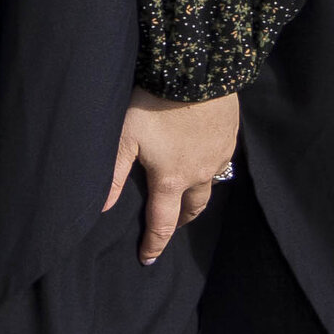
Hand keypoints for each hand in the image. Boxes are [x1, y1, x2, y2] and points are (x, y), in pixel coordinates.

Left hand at [108, 87, 239, 263]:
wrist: (197, 74)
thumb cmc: (153, 104)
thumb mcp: (124, 137)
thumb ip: (114, 174)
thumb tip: (103, 208)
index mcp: (171, 179)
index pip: (163, 222)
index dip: (154, 244)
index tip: (147, 260)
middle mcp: (199, 173)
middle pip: (193, 208)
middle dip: (182, 221)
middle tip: (172, 226)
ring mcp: (218, 156)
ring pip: (209, 185)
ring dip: (197, 195)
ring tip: (185, 195)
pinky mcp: (229, 138)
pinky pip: (220, 161)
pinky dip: (209, 168)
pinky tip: (200, 158)